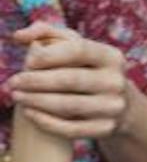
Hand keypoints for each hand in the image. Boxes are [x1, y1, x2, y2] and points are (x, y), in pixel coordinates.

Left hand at [4, 22, 131, 139]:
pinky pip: (71, 129)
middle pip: (70, 79)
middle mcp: (117, 81)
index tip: (27, 62)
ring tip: (16, 96)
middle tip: (12, 82)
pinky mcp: (106, 128)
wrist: (118, 105)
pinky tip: (29, 113)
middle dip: (35, 81)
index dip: (49, 56)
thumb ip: (46, 33)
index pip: (78, 50)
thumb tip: (19, 36)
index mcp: (111, 56)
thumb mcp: (74, 47)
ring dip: (35, 101)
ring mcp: (113, 107)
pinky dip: (46, 122)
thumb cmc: (86, 70)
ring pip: (68, 105)